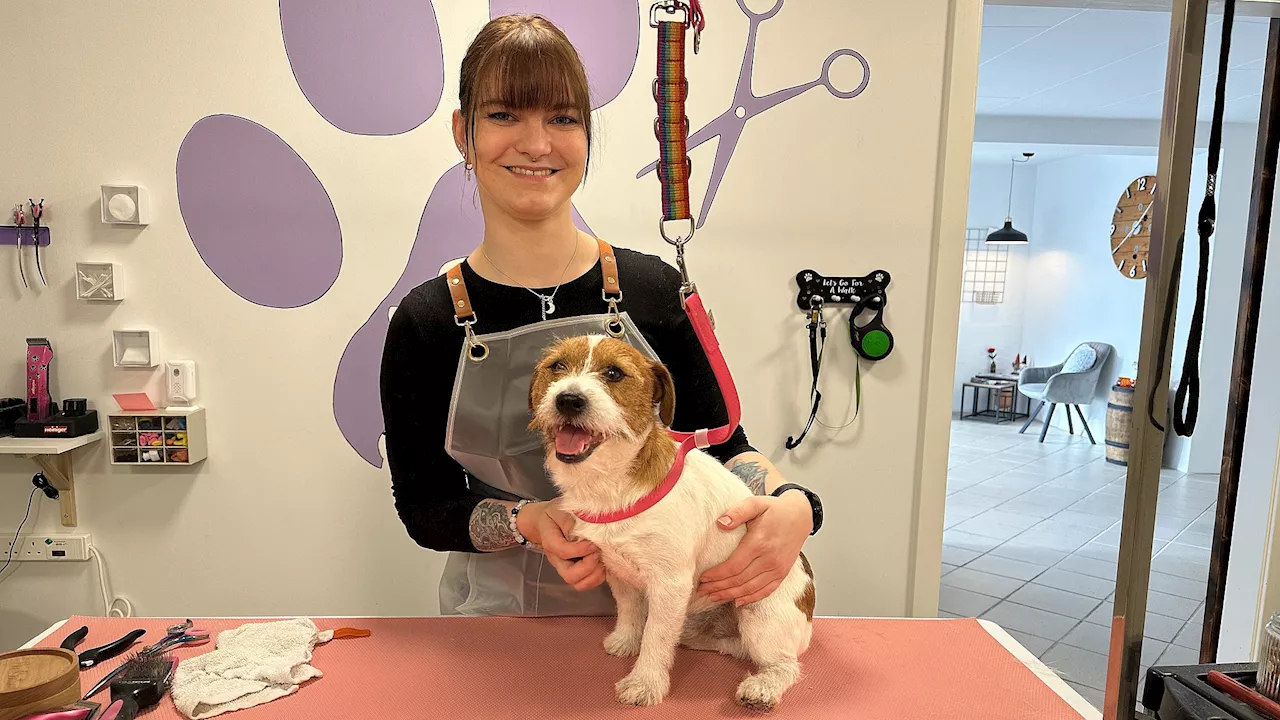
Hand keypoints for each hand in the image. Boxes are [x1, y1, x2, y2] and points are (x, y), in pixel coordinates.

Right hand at [520, 501, 605, 591]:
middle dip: (588, 566)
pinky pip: (586, 583)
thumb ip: (569, 518)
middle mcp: (557, 560)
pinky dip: (597, 577)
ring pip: (578, 583)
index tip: (593, 542)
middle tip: (597, 552)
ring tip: (601, 559)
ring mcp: (566, 568)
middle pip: (570, 575)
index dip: (581, 549)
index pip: (563, 551)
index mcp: (551, 542)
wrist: (547, 522)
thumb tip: (585, 526)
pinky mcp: (576, 571)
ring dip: (594, 574)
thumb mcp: (559, 509)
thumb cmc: (555, 515)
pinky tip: (602, 563)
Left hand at [697, 492, 811, 605]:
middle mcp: (769, 559)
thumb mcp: (755, 503)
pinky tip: (737, 601)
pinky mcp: (782, 573)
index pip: (733, 566)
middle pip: (739, 580)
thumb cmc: (774, 509)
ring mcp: (778, 568)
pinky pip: (766, 591)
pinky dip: (750, 598)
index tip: (702, 578)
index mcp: (759, 543)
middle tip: (701, 591)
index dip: (717, 575)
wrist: (800, 515)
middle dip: (718, 587)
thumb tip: (720, 523)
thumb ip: (737, 512)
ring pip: (750, 589)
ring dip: (730, 595)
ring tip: (713, 597)